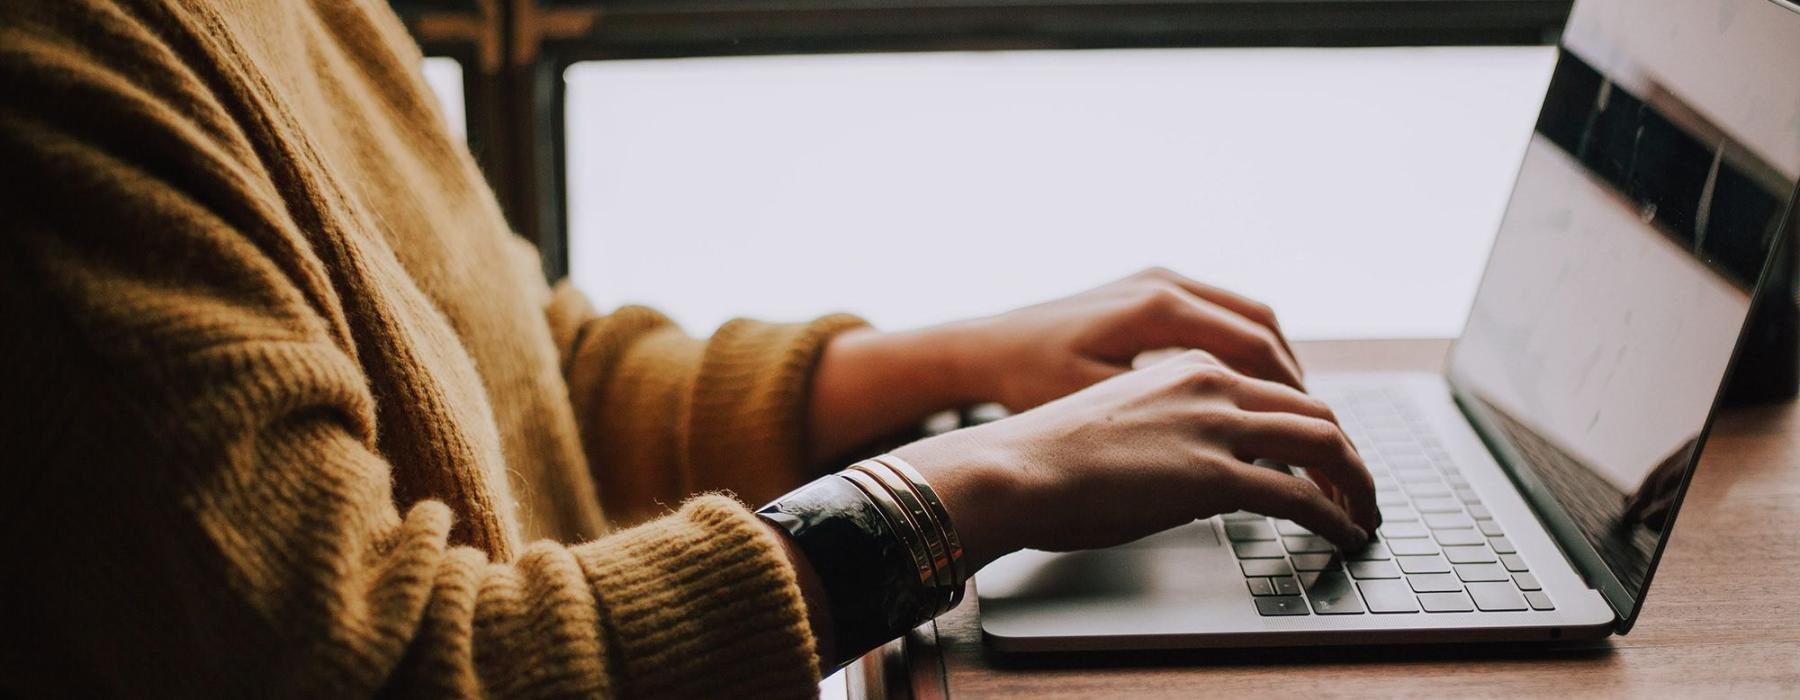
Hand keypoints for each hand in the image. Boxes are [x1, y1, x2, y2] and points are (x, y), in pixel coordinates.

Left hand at [807, 267, 1303, 461]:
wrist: (983, 349)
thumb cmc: (1029, 381)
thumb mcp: (1098, 403)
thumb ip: (1167, 412)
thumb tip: (1232, 436)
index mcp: (1157, 305)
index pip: (1253, 344)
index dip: (1289, 391)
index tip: (1310, 430)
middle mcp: (1163, 282)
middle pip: (1260, 323)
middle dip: (1291, 376)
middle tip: (1313, 423)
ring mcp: (1156, 280)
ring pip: (1244, 315)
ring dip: (1271, 360)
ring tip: (1288, 409)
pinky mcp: (1146, 290)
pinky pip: (1217, 313)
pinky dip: (1242, 348)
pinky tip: (1245, 388)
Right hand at [895, 350, 1378, 571]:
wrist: (1012, 468)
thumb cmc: (1045, 454)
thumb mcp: (1118, 418)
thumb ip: (1167, 426)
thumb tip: (1190, 466)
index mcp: (1186, 365)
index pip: (1276, 386)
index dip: (1312, 424)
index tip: (1323, 455)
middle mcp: (1210, 383)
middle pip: (1314, 410)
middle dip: (1348, 453)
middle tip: (1358, 488)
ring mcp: (1215, 426)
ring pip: (1324, 443)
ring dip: (1356, 482)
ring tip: (1364, 513)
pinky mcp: (1214, 475)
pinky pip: (1301, 496)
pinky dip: (1335, 516)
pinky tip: (1343, 534)